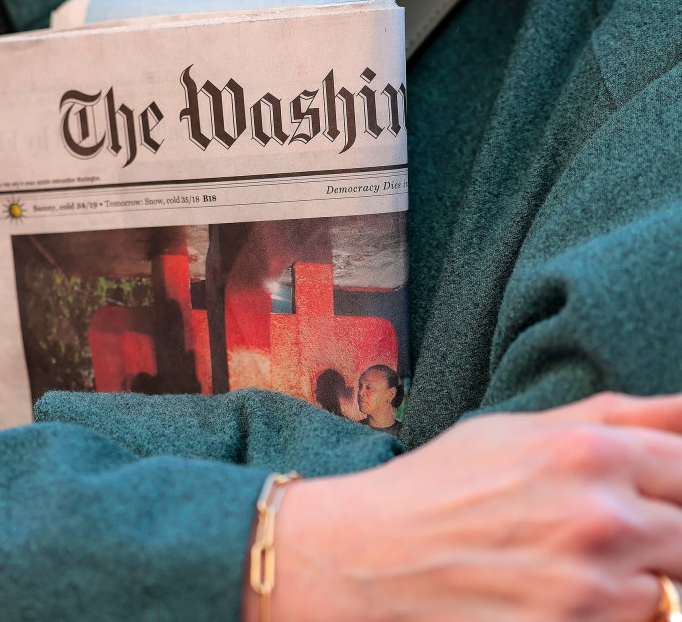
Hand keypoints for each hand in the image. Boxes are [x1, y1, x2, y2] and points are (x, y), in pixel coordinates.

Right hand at [246, 392, 681, 621]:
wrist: (365, 554)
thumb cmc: (439, 485)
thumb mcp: (519, 429)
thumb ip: (618, 415)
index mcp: (589, 451)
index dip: (678, 483)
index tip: (656, 495)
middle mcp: (600, 518)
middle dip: (662, 537)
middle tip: (603, 535)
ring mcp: (587, 588)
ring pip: (670, 593)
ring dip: (637, 583)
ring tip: (569, 567)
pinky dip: (605, 613)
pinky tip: (556, 595)